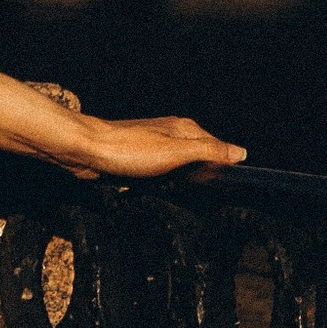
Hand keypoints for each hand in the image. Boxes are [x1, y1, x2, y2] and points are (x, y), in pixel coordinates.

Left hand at [53, 113, 245, 182]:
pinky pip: (162, 174)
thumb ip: (208, 152)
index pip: (219, 149)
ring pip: (181, 168)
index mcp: (185, 130)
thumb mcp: (176, 152)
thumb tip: (240, 153)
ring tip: (183, 194)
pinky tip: (161, 190)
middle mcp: (173, 135)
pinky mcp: (140, 159)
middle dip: (205, 179)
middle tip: (206, 197)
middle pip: (201, 160)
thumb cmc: (127, 150)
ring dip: (184, 183)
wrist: (86, 151)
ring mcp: (156, 146)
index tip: (230, 188)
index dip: (226, 169)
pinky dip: (165, 184)